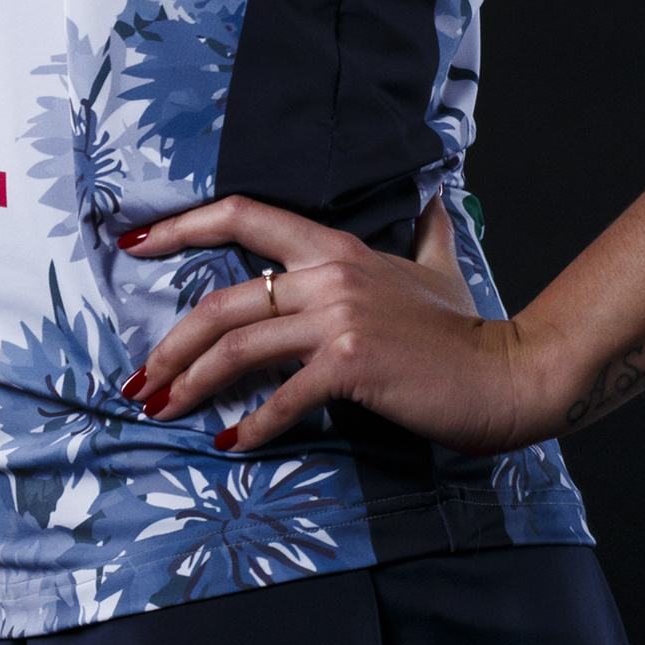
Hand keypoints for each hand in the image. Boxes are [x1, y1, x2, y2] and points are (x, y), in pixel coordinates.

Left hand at [118, 192, 545, 455]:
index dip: (182, 225)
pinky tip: (230, 445)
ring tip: (164, 410)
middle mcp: (330, 275)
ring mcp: (339, 318)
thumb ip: (427, 233)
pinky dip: (250, 425)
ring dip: (191, 384)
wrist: (509, 374)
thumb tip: (435, 199)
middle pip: (223, 300)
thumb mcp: (441, 270)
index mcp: (338, 248)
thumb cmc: (469, 333)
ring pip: (238, 345)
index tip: (135, 243)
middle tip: (140, 378)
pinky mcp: (350, 364)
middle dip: (171, 344)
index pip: (243, 214)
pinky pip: (281, 396)